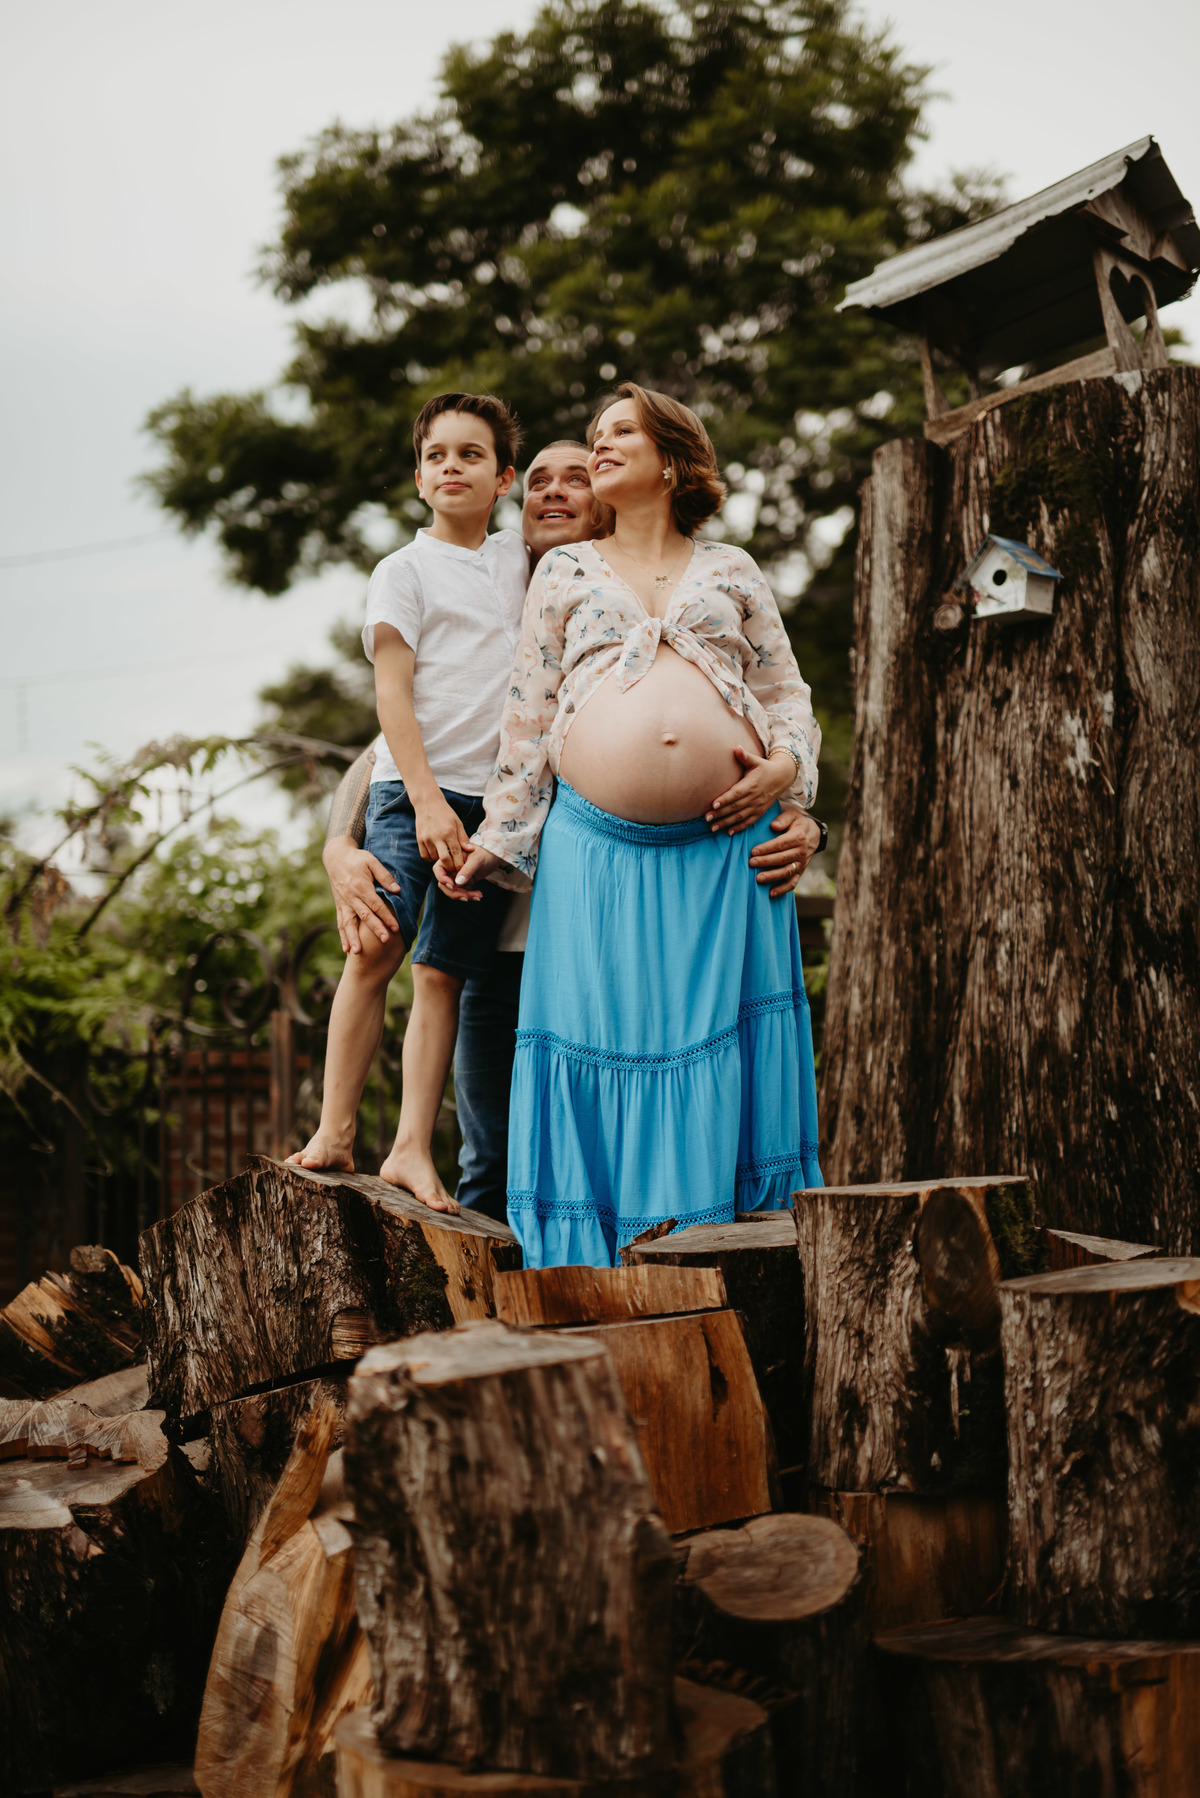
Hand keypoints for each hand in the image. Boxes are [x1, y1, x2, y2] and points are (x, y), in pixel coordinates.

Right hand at [323, 837, 400, 953]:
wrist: (336, 857)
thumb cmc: (357, 859)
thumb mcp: (372, 861)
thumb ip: (384, 876)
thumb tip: (397, 890)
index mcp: (361, 886)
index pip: (376, 905)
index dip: (386, 917)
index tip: (396, 928)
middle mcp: (351, 896)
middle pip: (364, 916)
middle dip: (375, 929)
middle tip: (384, 941)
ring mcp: (343, 903)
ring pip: (348, 923)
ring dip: (353, 938)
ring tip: (357, 952)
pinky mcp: (339, 906)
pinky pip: (340, 923)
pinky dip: (343, 937)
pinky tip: (346, 949)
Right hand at [413, 794, 473, 869]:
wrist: (428, 803)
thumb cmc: (445, 813)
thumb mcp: (458, 823)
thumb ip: (463, 838)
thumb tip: (471, 850)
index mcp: (449, 832)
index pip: (456, 853)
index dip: (459, 864)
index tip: (462, 869)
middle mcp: (437, 837)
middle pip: (444, 859)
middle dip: (450, 867)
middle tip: (454, 869)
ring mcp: (426, 839)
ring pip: (434, 858)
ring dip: (440, 861)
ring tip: (446, 858)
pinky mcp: (419, 840)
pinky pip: (425, 856)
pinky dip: (430, 858)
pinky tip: (436, 853)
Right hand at [433, 845, 504, 900]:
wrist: (495, 855)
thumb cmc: (485, 852)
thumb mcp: (476, 859)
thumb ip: (467, 870)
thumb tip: (457, 883)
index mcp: (449, 858)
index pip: (438, 870)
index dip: (443, 879)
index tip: (453, 885)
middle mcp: (451, 868)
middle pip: (444, 884)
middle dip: (455, 892)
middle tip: (467, 897)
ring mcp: (457, 876)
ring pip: (453, 891)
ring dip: (464, 895)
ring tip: (478, 896)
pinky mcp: (464, 882)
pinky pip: (462, 892)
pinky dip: (469, 895)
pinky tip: (478, 895)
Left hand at [707, 747, 794, 835]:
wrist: (782, 777)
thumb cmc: (764, 767)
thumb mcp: (756, 761)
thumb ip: (745, 756)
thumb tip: (736, 748)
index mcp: (751, 785)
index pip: (736, 793)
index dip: (725, 799)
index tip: (713, 804)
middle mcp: (754, 797)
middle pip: (735, 807)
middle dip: (720, 813)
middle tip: (706, 818)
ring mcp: (757, 806)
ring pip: (740, 817)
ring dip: (726, 823)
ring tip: (713, 828)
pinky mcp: (760, 812)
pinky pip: (749, 822)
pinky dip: (739, 828)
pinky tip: (728, 832)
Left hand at [749, 808, 822, 898]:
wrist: (814, 833)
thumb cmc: (798, 823)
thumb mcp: (793, 814)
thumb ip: (783, 819)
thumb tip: (773, 826)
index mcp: (798, 837)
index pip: (781, 844)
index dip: (767, 848)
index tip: (753, 851)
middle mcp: (801, 852)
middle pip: (782, 859)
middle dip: (766, 862)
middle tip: (751, 863)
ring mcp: (801, 863)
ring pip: (786, 872)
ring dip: (772, 876)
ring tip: (758, 879)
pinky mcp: (800, 871)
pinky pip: (792, 883)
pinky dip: (783, 889)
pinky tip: (770, 893)